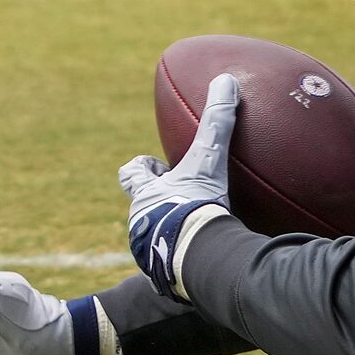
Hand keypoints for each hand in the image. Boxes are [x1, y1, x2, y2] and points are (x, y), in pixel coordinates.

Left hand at [120, 72, 238, 297]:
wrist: (195, 256)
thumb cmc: (194, 206)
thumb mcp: (208, 161)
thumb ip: (217, 122)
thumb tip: (224, 79)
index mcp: (146, 194)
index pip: (130, 174)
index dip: (140, 167)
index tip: (154, 164)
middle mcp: (140, 221)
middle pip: (143, 206)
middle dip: (160, 201)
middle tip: (183, 197)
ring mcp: (148, 249)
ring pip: (155, 234)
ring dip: (172, 230)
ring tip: (197, 230)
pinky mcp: (163, 274)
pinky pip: (170, 263)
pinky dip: (183, 256)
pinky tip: (204, 256)